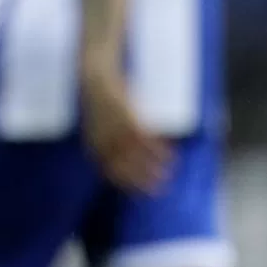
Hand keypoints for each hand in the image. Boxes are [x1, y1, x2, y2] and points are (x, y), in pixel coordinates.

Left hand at [81, 72, 170, 194]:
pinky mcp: (127, 115)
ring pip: (139, 155)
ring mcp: (116, 128)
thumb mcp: (98, 123)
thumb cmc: (98, 100)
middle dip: (147, 181)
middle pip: (128, 168)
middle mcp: (104, 140)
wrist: (95, 74)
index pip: (112, 173)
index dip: (131, 185)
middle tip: (164, 188)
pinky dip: (159, 149)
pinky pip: (144, 138)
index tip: (145, 192)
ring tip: (172, 172)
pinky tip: (171, 155)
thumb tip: (129, 150)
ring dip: (157, 167)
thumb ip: (109, 137)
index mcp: (94, 145)